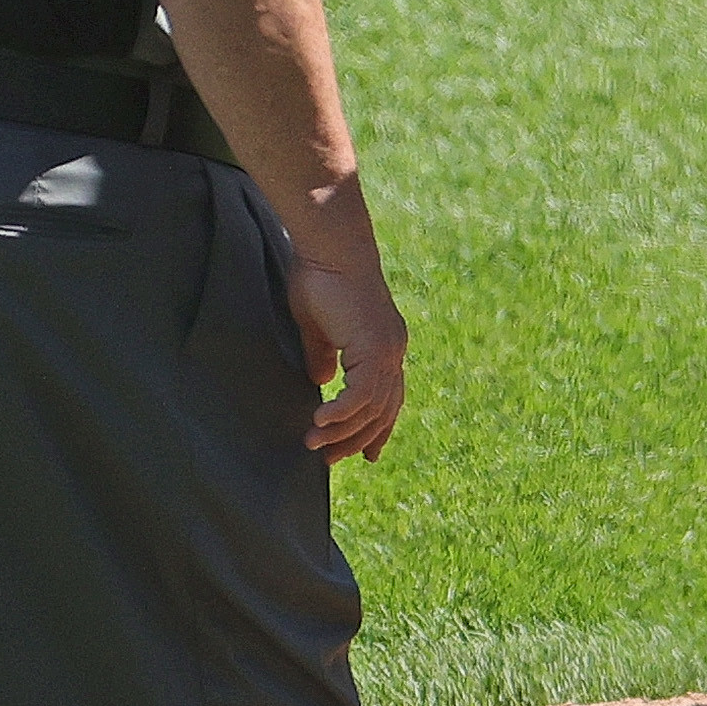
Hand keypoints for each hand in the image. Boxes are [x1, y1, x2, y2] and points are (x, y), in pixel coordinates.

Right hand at [291, 256, 408, 461]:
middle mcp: (393, 349)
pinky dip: (341, 415)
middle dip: (357, 440)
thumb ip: (323, 355)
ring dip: (342, 432)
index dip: (380, 428)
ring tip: (313, 444)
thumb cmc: (320, 275)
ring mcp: (387, 349)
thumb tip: (323, 382)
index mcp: (386, 342)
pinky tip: (319, 422)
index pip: (391, 396)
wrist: (330, 246)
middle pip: (384, 411)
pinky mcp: (373, 348)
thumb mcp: (318, 326)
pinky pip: (361, 397)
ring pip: (372, 409)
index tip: (368, 455)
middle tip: (328, 459)